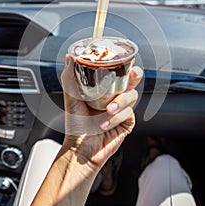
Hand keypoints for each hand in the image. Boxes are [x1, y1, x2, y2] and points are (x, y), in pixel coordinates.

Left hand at [61, 54, 142, 168]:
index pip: (117, 72)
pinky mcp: (127, 122)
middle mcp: (115, 96)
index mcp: (104, 88)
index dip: (123, 64)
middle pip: (132, 80)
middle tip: (132, 75)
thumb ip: (70, 77)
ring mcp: (122, 109)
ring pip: (132, 96)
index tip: (121, 59)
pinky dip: (116, 117)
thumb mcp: (71, 97)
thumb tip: (70, 57)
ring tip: (107, 110)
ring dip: (120, 102)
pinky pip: (128, 113)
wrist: (80, 149)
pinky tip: (104, 124)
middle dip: (135, 75)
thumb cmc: (76, 124)